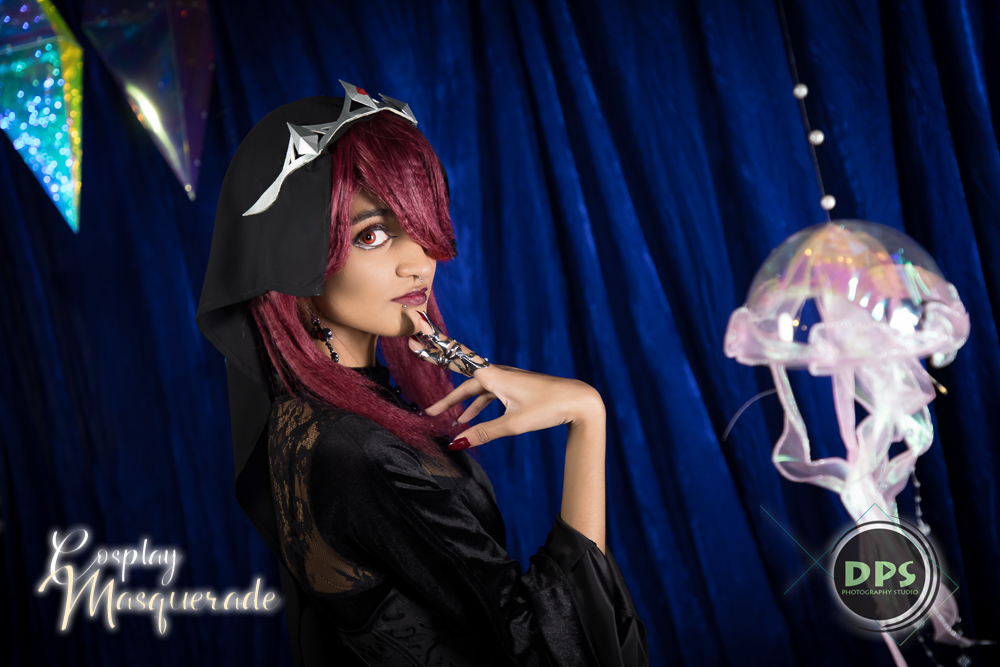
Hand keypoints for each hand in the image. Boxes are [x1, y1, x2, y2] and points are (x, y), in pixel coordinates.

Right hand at [406, 311, 603, 449]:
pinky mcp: (517, 387)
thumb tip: (456, 443)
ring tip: (451, 420)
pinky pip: (490, 394)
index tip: (416, 344)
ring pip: (478, 390)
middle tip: (427, 409)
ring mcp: (508, 379)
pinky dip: (479, 405)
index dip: (436, 358)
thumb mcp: (513, 424)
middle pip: (465, 383)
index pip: (457, 368)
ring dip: (464, 404)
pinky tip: (473, 418)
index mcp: (493, 376)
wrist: (578, 400)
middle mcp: (498, 373)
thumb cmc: (547, 408)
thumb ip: (483, 433)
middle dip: (447, 397)